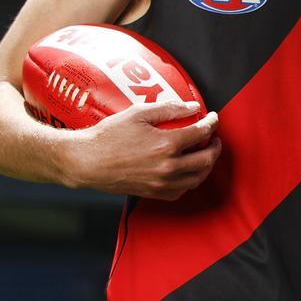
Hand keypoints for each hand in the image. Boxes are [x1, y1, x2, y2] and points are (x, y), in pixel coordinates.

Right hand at [64, 101, 220, 199]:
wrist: (85, 161)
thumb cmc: (108, 136)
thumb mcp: (138, 113)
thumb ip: (169, 108)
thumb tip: (193, 107)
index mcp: (167, 144)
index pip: (202, 133)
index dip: (212, 123)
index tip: (213, 118)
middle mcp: (168, 166)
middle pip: (206, 158)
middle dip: (215, 146)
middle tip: (214, 137)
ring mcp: (161, 182)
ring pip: (197, 177)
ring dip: (207, 165)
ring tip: (205, 154)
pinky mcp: (153, 192)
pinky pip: (181, 190)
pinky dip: (190, 181)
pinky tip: (188, 171)